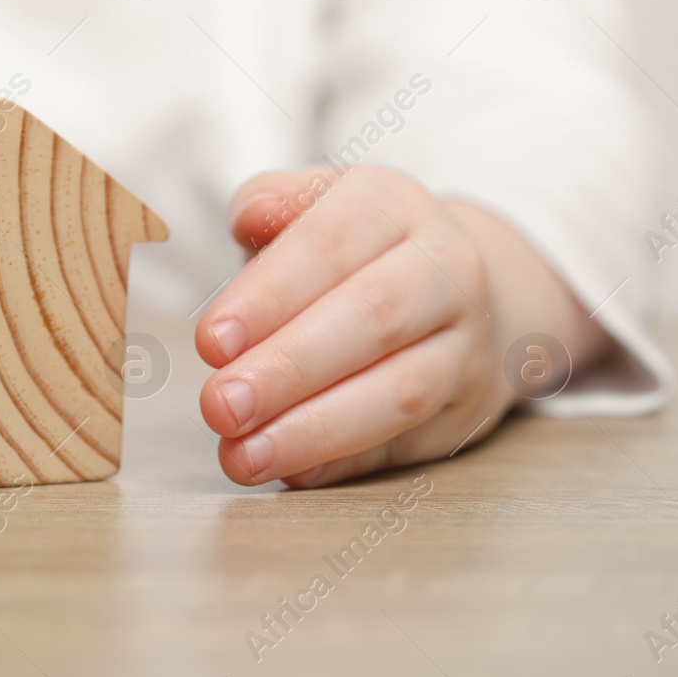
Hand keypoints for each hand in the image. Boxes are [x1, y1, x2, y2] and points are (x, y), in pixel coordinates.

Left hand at [195, 164, 599, 487]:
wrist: (455, 287)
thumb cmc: (352, 247)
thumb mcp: (311, 204)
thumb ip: (269, 204)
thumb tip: (251, 219)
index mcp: (393, 206)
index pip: (329, 246)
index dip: (268, 296)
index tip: (211, 342)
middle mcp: (445, 270)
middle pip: (371, 319)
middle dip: (287, 369)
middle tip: (219, 406)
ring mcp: (465, 344)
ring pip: (399, 392)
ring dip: (313, 431)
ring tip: (242, 455)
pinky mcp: (466, 410)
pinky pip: (406, 444)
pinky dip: (344, 463)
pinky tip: (289, 472)